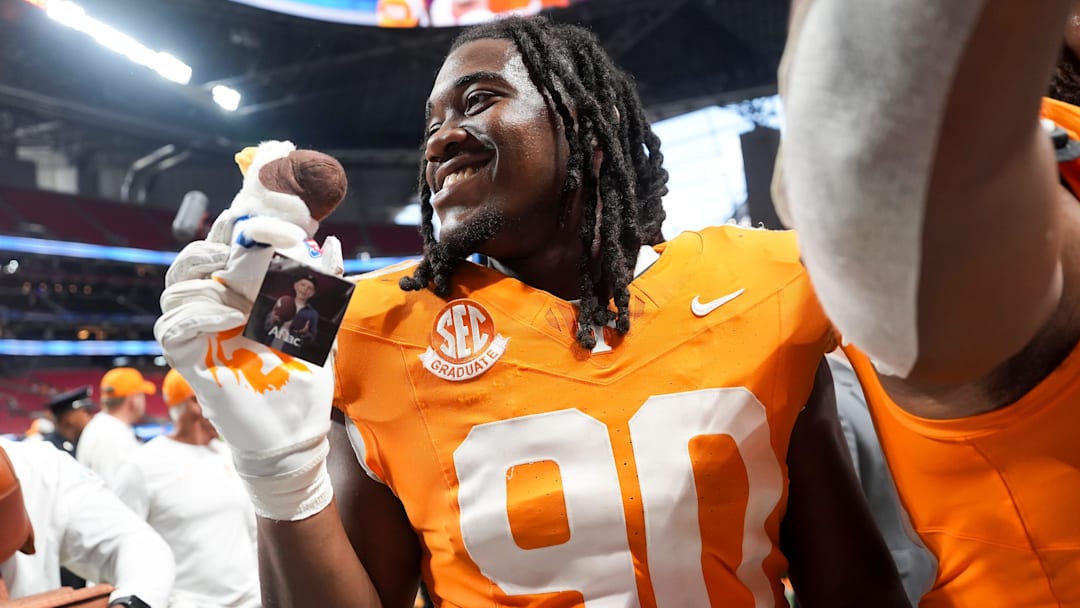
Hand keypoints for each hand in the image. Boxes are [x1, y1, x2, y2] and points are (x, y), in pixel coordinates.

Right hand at [155, 141, 346, 520]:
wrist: (296, 431)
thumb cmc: (304, 377)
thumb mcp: (323, 322)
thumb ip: (324, 282)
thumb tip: (332, 239)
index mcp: (243, 290)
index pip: (228, 243)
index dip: (239, 219)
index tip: (263, 204)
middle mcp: (215, 304)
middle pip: (195, 254)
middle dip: (221, 241)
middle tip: (254, 240)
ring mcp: (199, 329)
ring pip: (179, 282)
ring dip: (212, 275)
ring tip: (246, 287)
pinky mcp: (189, 357)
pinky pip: (175, 323)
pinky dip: (201, 313)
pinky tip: (232, 315)